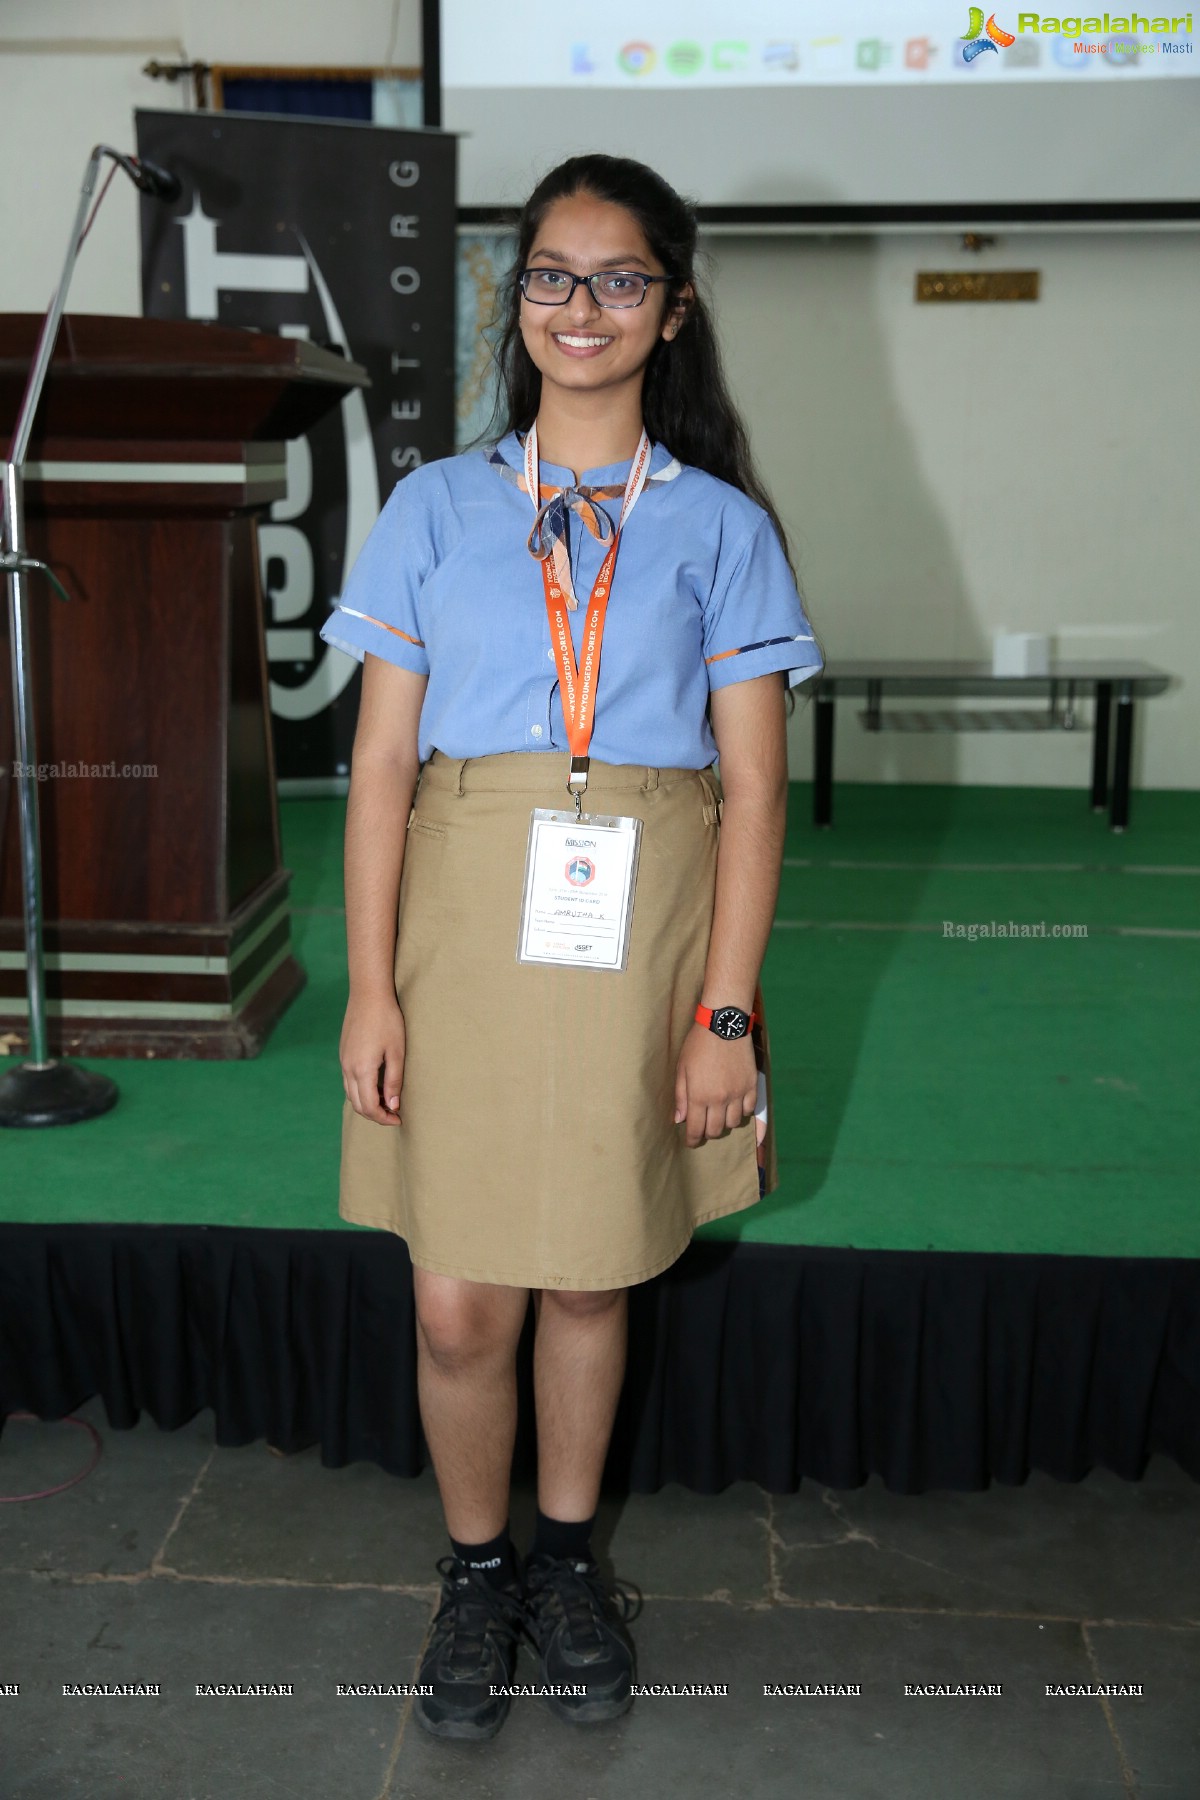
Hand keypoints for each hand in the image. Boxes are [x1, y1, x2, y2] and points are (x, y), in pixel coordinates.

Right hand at [340, 995, 406, 1124]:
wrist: (368, 994)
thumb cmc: (387, 1021)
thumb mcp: (397, 1052)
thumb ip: (394, 1081)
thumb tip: (393, 1106)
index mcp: (362, 1070)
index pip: (369, 1106)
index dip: (384, 1117)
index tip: (398, 1118)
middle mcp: (348, 1068)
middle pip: (357, 1104)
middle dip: (375, 1114)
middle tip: (394, 1114)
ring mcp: (343, 1061)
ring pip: (351, 1094)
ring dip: (367, 1103)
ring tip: (387, 1101)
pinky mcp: (344, 1054)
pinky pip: (348, 1081)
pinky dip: (361, 1090)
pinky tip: (377, 1084)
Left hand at [673, 1022, 756, 1148]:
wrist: (724, 1024)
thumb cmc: (698, 1044)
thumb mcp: (682, 1068)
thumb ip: (681, 1096)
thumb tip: (679, 1119)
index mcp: (699, 1096)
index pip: (696, 1129)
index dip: (693, 1140)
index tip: (691, 1142)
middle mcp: (720, 1099)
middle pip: (716, 1130)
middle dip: (707, 1132)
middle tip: (703, 1127)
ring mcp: (738, 1093)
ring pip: (733, 1123)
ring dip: (725, 1123)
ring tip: (719, 1115)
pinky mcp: (751, 1085)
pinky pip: (749, 1109)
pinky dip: (741, 1112)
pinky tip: (734, 1106)